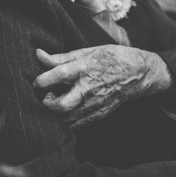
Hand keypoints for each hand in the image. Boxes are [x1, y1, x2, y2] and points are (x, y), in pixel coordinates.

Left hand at [34, 45, 171, 127]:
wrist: (138, 74)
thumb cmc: (111, 59)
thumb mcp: (88, 52)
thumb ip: (62, 57)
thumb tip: (39, 55)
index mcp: (85, 68)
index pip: (58, 75)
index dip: (41, 80)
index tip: (38, 81)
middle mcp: (88, 89)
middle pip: (61, 105)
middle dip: (47, 103)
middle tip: (47, 95)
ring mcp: (95, 104)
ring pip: (66, 119)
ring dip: (55, 113)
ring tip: (56, 102)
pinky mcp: (99, 114)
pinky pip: (76, 124)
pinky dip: (67, 119)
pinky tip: (68, 110)